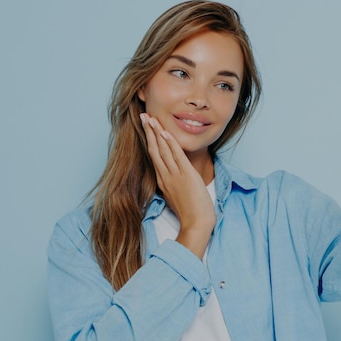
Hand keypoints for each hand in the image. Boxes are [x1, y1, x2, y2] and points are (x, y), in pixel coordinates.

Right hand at [140, 113, 214, 257]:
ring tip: (151, 118)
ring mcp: (175, 176)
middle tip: (143, 116)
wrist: (196, 224)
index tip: (147, 127)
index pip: (154, 156)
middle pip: (155, 149)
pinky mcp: (186, 176)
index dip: (150, 140)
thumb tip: (175, 177)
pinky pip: (176, 156)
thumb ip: (174, 184)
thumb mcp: (178, 195)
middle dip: (149, 131)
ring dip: (157, 132)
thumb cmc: (191, 213)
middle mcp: (166, 176)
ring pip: (163, 150)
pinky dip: (170, 143)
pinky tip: (165, 133)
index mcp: (163, 181)